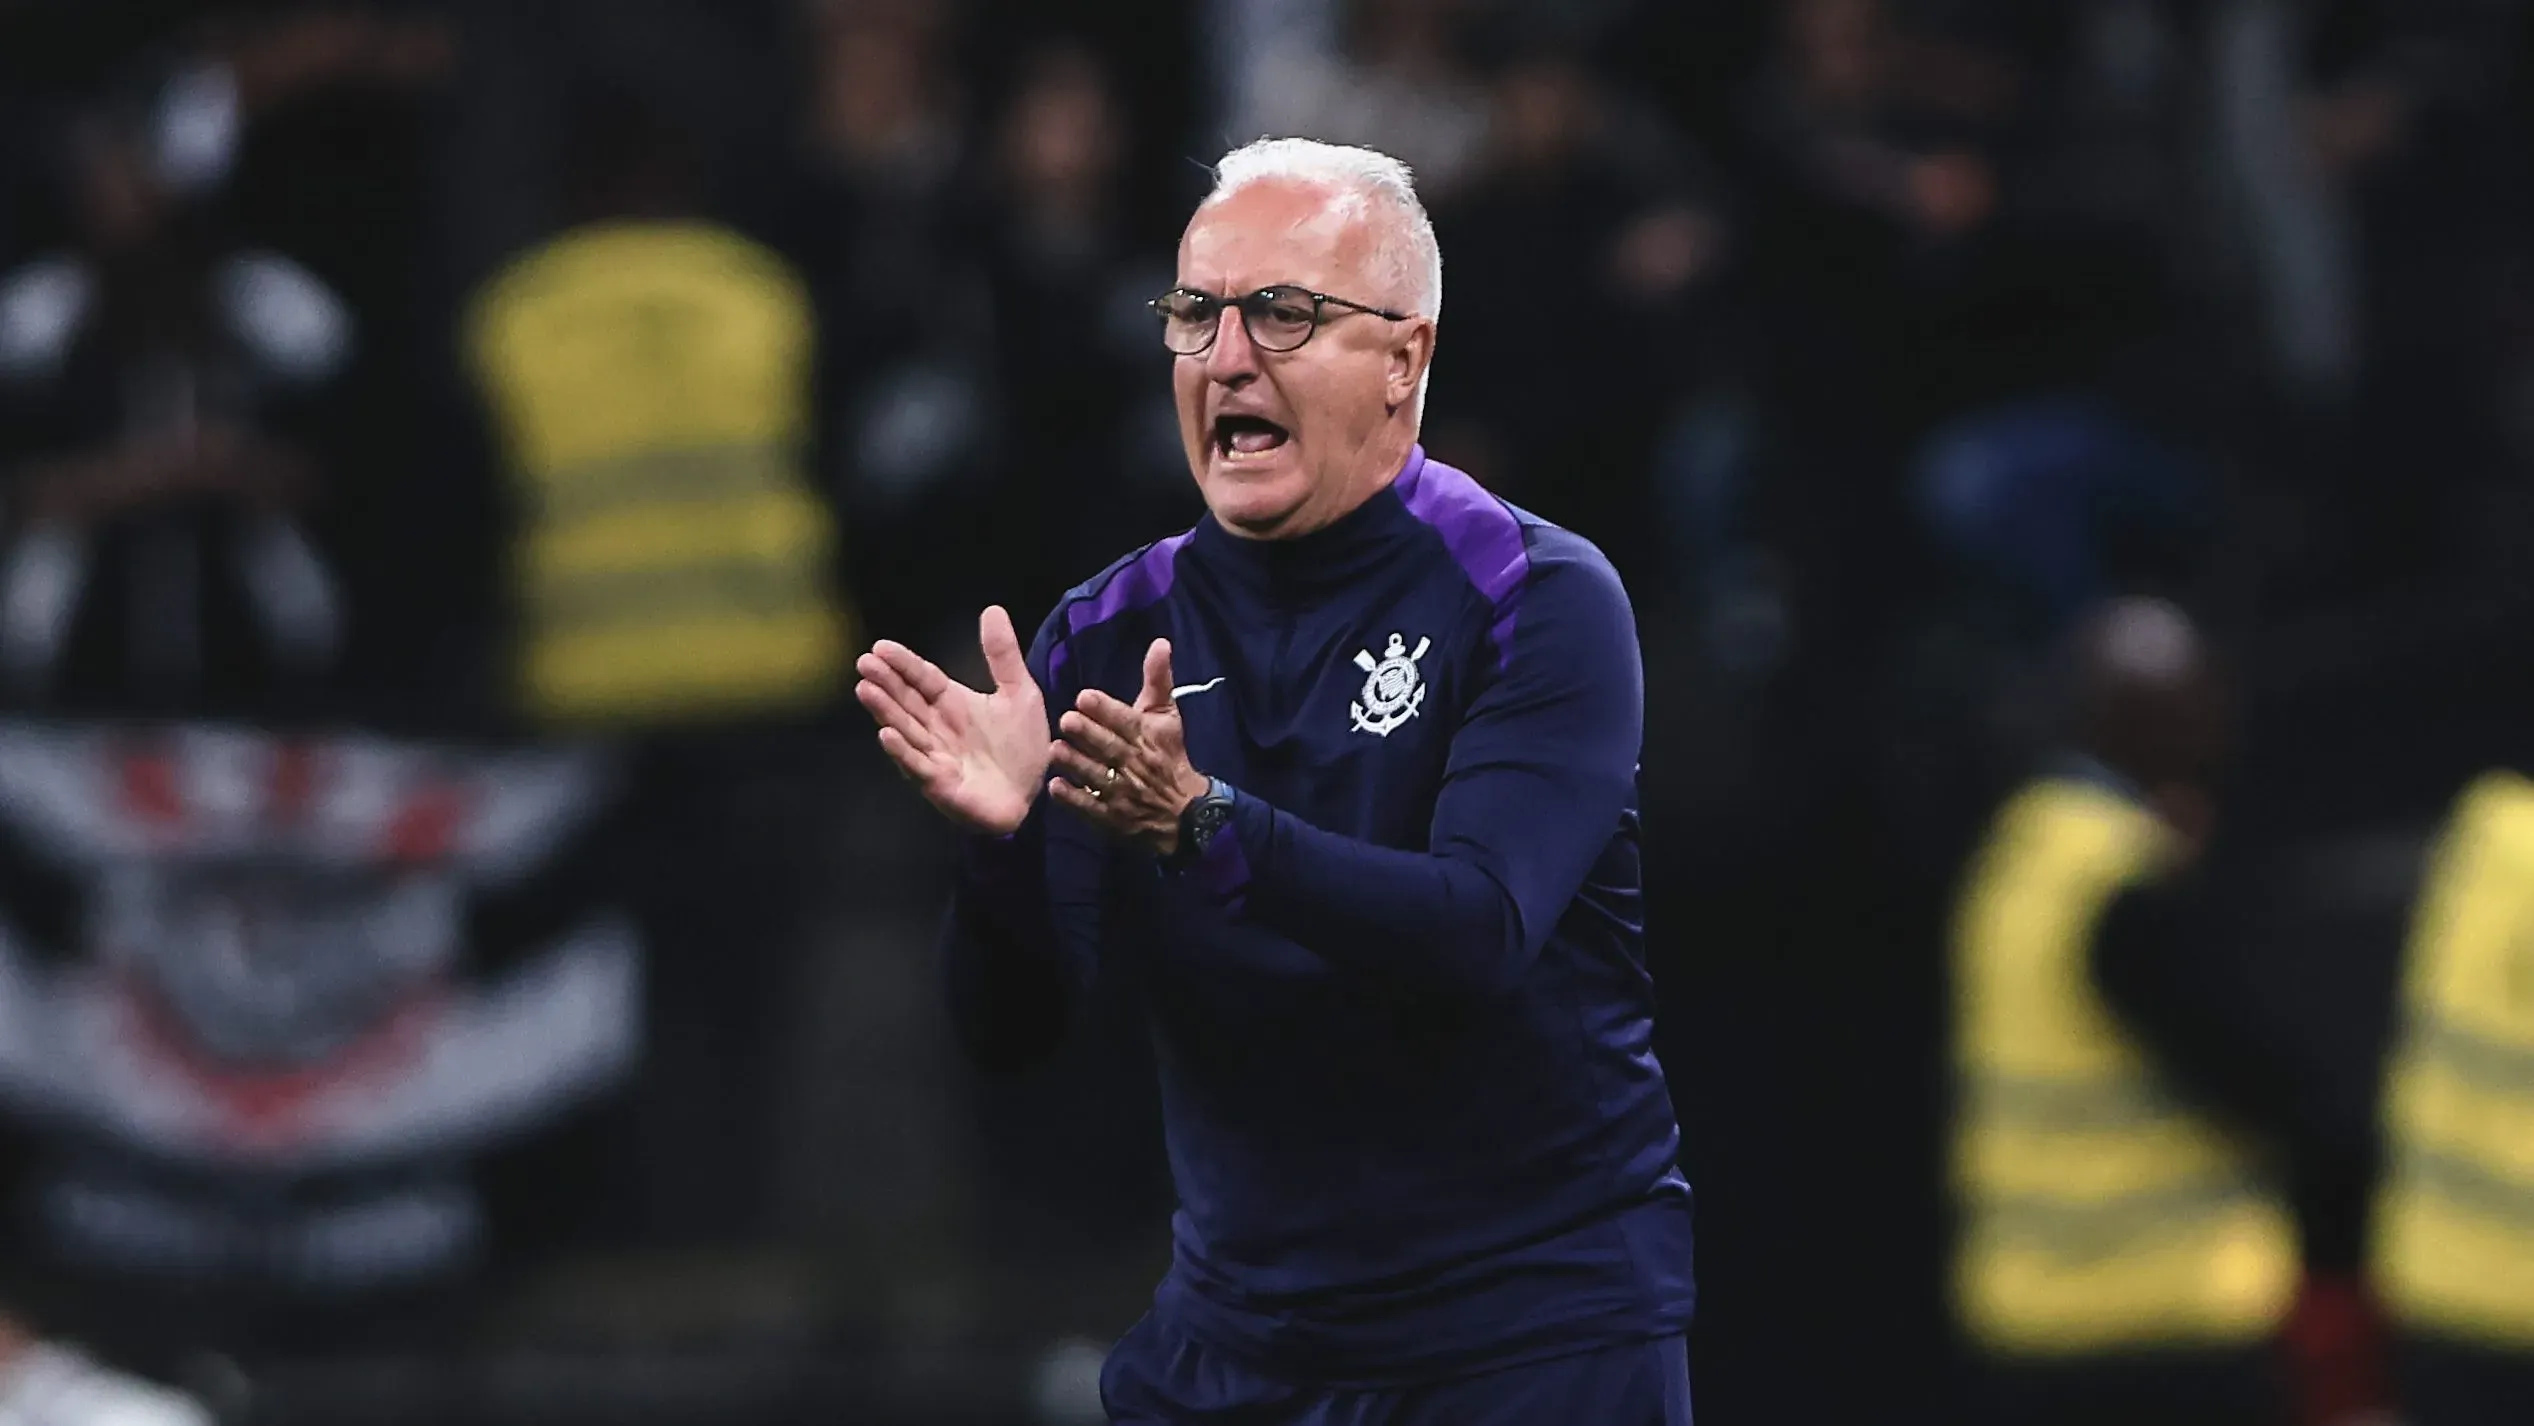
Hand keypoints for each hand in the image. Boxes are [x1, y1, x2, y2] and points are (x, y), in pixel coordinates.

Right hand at [856, 606, 1048, 834]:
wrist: (1034, 794)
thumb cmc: (1021, 748)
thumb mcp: (1020, 693)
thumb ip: (1003, 656)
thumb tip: (992, 609)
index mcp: (953, 704)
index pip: (923, 679)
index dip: (903, 663)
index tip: (880, 646)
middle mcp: (937, 728)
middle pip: (907, 701)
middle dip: (885, 683)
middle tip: (864, 663)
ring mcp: (936, 756)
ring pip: (906, 730)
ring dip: (885, 711)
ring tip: (866, 690)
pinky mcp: (941, 784)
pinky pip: (919, 766)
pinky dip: (903, 752)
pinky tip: (887, 735)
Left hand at [1050, 637, 1210, 854]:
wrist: (1184, 811)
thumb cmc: (1169, 755)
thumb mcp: (1168, 716)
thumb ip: (1159, 679)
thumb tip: (1160, 642)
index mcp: (1147, 736)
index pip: (1126, 720)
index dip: (1106, 709)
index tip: (1084, 697)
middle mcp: (1135, 763)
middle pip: (1110, 746)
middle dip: (1088, 734)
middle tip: (1066, 720)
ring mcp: (1123, 792)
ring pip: (1097, 776)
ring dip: (1076, 764)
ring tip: (1055, 751)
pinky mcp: (1112, 816)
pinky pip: (1091, 807)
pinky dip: (1074, 799)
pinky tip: (1055, 788)